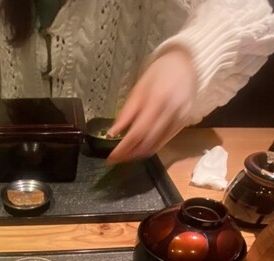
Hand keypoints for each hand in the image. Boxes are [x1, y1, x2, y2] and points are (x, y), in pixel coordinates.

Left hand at [106, 47, 196, 164]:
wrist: (185, 63)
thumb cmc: (159, 73)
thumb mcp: (139, 88)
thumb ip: (126, 112)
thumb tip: (112, 133)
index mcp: (157, 100)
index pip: (137, 132)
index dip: (123, 148)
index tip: (111, 158)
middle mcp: (171, 112)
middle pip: (147, 143)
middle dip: (130, 155)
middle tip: (117, 159)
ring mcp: (180, 119)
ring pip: (157, 145)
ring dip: (140, 154)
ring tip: (126, 155)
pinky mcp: (184, 123)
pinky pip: (165, 141)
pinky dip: (152, 147)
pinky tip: (142, 147)